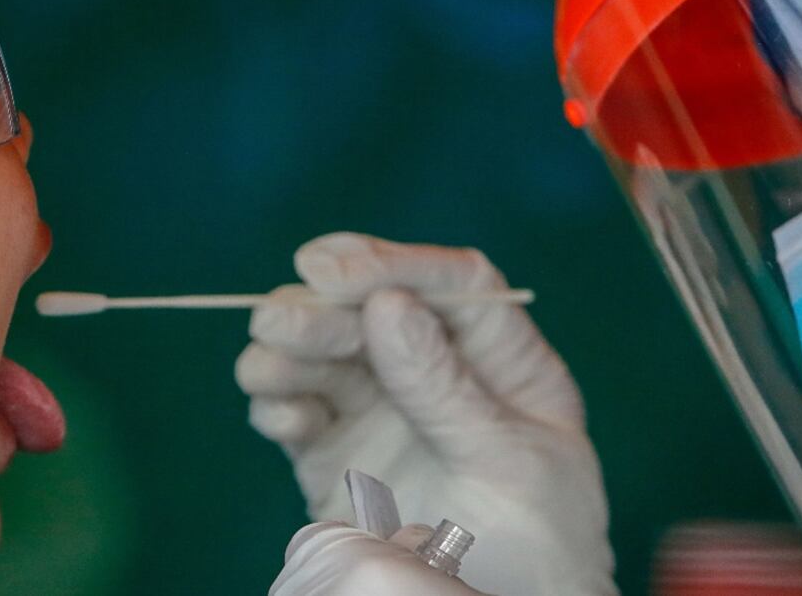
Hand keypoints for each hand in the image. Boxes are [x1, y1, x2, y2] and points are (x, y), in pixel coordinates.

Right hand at [236, 233, 617, 594]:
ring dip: (289, 352)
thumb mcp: (507, 458)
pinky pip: (302, 413)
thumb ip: (446, 386)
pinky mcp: (341, 452)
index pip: (456, 285)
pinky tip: (279, 414)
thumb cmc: (536, 540)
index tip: (333, 268)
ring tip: (265, 366)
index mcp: (505, 359)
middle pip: (378, 311)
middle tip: (278, 318)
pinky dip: (280, 404)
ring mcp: (387, 409)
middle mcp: (440, 371)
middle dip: (325, 309)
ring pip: (328, 358)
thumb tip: (388, 303)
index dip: (395, 263)